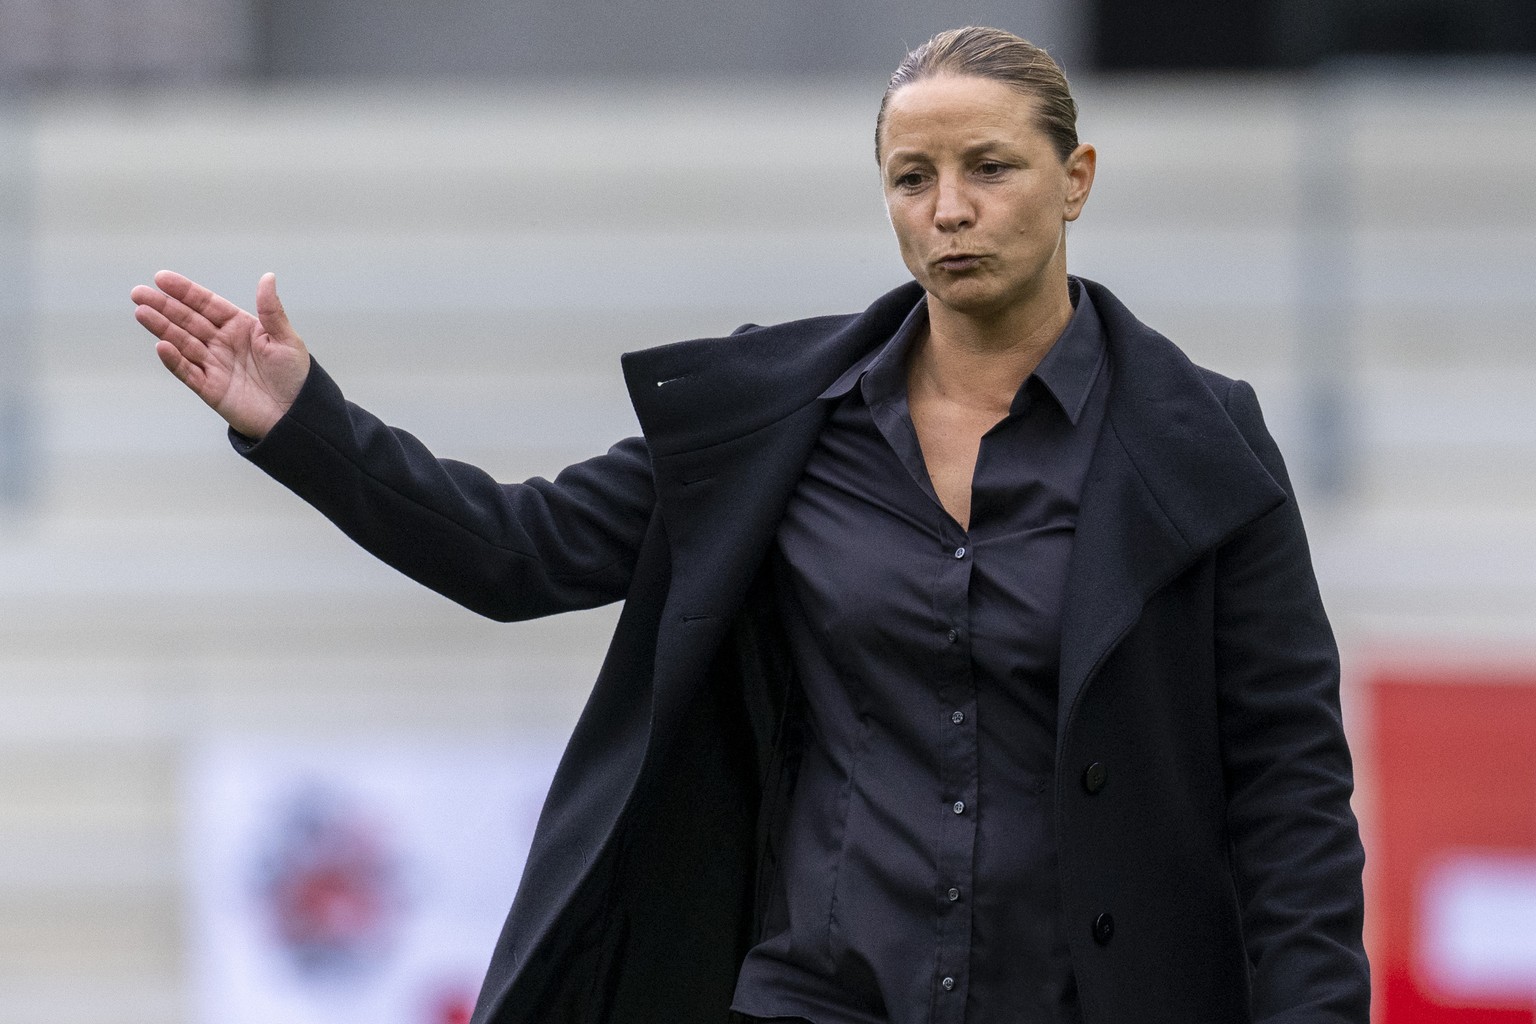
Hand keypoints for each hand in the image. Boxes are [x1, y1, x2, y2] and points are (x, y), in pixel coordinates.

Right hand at [131, 270, 310, 438]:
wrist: (297, 415)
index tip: (161, 277)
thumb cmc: (295, 376)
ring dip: (162, 328)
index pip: (207, 305)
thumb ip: (271, 310)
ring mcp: (213, 365)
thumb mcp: (286, 339)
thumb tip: (268, 276)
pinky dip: (174, 360)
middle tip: (138, 292)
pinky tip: (162, 346)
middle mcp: (222, 343)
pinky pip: (188, 372)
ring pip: (182, 342)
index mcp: (240, 327)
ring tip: (141, 312)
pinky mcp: (209, 388)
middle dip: (164, 306)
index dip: (185, 291)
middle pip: (188, 320)